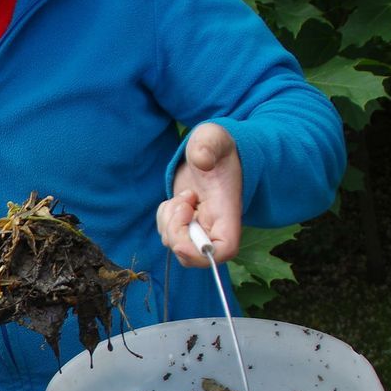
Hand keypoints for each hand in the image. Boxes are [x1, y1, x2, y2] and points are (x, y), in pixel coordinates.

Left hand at [157, 122, 243, 266]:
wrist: (210, 150)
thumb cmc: (215, 145)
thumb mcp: (212, 137)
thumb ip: (208, 145)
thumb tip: (201, 159)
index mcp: (227, 211)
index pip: (224, 249)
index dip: (202, 253)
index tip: (184, 233)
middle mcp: (215, 225)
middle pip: (194, 254)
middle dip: (176, 232)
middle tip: (181, 202)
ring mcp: (199, 226)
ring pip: (176, 244)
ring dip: (169, 222)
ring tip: (182, 196)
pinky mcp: (185, 224)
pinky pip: (168, 234)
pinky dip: (164, 219)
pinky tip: (174, 201)